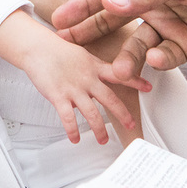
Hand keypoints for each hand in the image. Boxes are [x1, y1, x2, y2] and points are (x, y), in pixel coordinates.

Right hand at [16, 28, 151, 144]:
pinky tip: (75, 139)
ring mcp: (73, 88)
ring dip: (99, 129)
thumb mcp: (82, 56)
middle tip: (131, 125)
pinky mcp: (58, 96)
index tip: (148, 87)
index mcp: (94, 67)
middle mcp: (87, 79)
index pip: (119, 74)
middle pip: (110, 99)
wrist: (38, 47)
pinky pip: (68, 117)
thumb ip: (93, 70)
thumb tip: (98, 84)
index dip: (135, 81)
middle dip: (122, 114)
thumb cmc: (58, 51)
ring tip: (103, 140)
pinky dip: (72, 130)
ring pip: (92, 113)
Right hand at [52, 0, 186, 80]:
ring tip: (115, 69)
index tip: (62, 16)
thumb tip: (109, 3)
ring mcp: (171, 22)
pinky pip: (164, 57)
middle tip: (67, 44)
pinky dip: (158, 61)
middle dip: (92, 31)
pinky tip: (156, 61)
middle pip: (117, 18)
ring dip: (127, 56)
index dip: (86, 2)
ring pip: (139, 43)